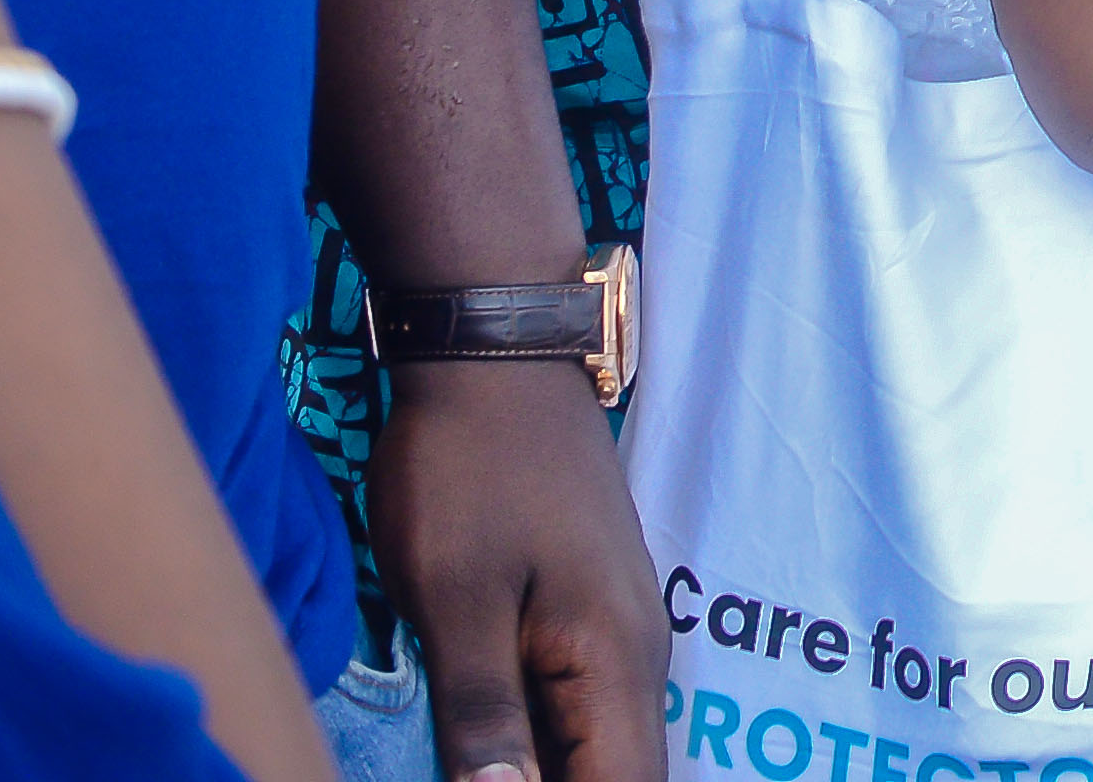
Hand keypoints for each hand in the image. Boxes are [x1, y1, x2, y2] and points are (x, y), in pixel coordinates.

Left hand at [368, 353, 659, 781]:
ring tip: (481, 762)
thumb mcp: (454, 599)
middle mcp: (637, 655)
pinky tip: (495, 750)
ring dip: (553, 770)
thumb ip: (483, 715)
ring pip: (601, 746)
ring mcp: (617, 631)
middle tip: (479, 770)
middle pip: (621, 774)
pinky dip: (546, 745)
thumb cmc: (468, 471)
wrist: (494, 353)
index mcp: (615, 661)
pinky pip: (581, 708)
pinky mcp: (587, 612)